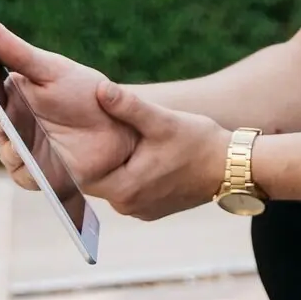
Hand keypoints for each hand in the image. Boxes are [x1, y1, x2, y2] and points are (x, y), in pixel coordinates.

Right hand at [0, 23, 135, 190]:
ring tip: (15, 139)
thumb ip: (21, 54)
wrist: (120, 126)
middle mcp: (12, 121)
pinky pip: (21, 174)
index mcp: (12, 93)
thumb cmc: (86, 93)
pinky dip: (23, 167)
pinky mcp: (37, 172)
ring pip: (4, 149)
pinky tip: (26, 158)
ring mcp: (22, 148)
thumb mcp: (54, 70)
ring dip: (8, 144)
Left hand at [81, 83, 230, 220]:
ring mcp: (141, 210)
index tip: (66, 135)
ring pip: (114, 185)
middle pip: (97, 179)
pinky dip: (130, 174)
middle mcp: (129, 206)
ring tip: (113, 142)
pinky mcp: (153, 209)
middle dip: (96, 156)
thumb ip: (130, 107)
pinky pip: (131, 191)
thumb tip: (101, 89)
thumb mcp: (163, 121)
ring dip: (114, 165)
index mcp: (126, 188)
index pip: (81, 174)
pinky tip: (137, 156)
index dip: (72, 154)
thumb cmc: (200, 143)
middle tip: (88, 132)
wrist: (234, 167)